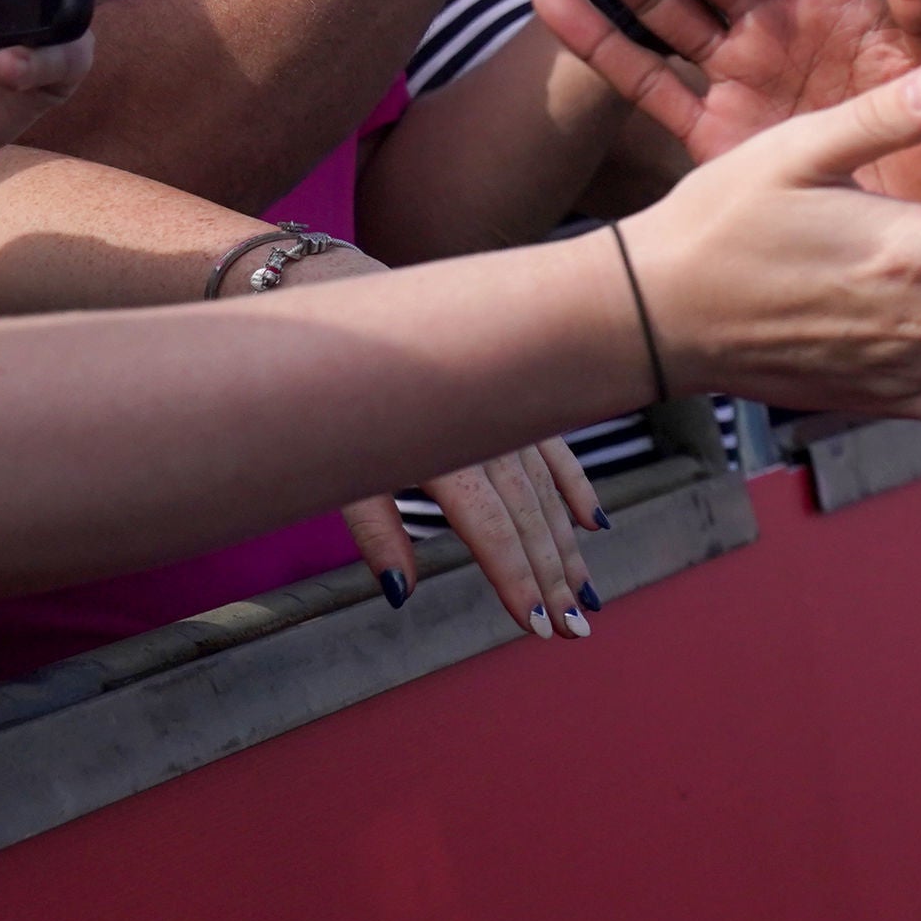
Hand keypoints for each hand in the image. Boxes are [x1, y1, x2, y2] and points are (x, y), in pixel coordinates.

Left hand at [256, 244, 605, 637]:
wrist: (345, 292)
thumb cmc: (327, 386)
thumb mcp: (336, 461)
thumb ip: (374, 529)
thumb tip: (400, 593)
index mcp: (442, 450)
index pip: (493, 529)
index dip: (516, 579)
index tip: (536, 624)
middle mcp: (486, 432)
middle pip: (533, 517)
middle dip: (555, 576)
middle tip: (576, 628)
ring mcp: (506, 412)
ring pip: (548, 490)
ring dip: (569, 545)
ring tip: (586, 593)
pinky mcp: (511, 397)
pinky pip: (553, 450)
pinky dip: (575, 487)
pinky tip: (593, 524)